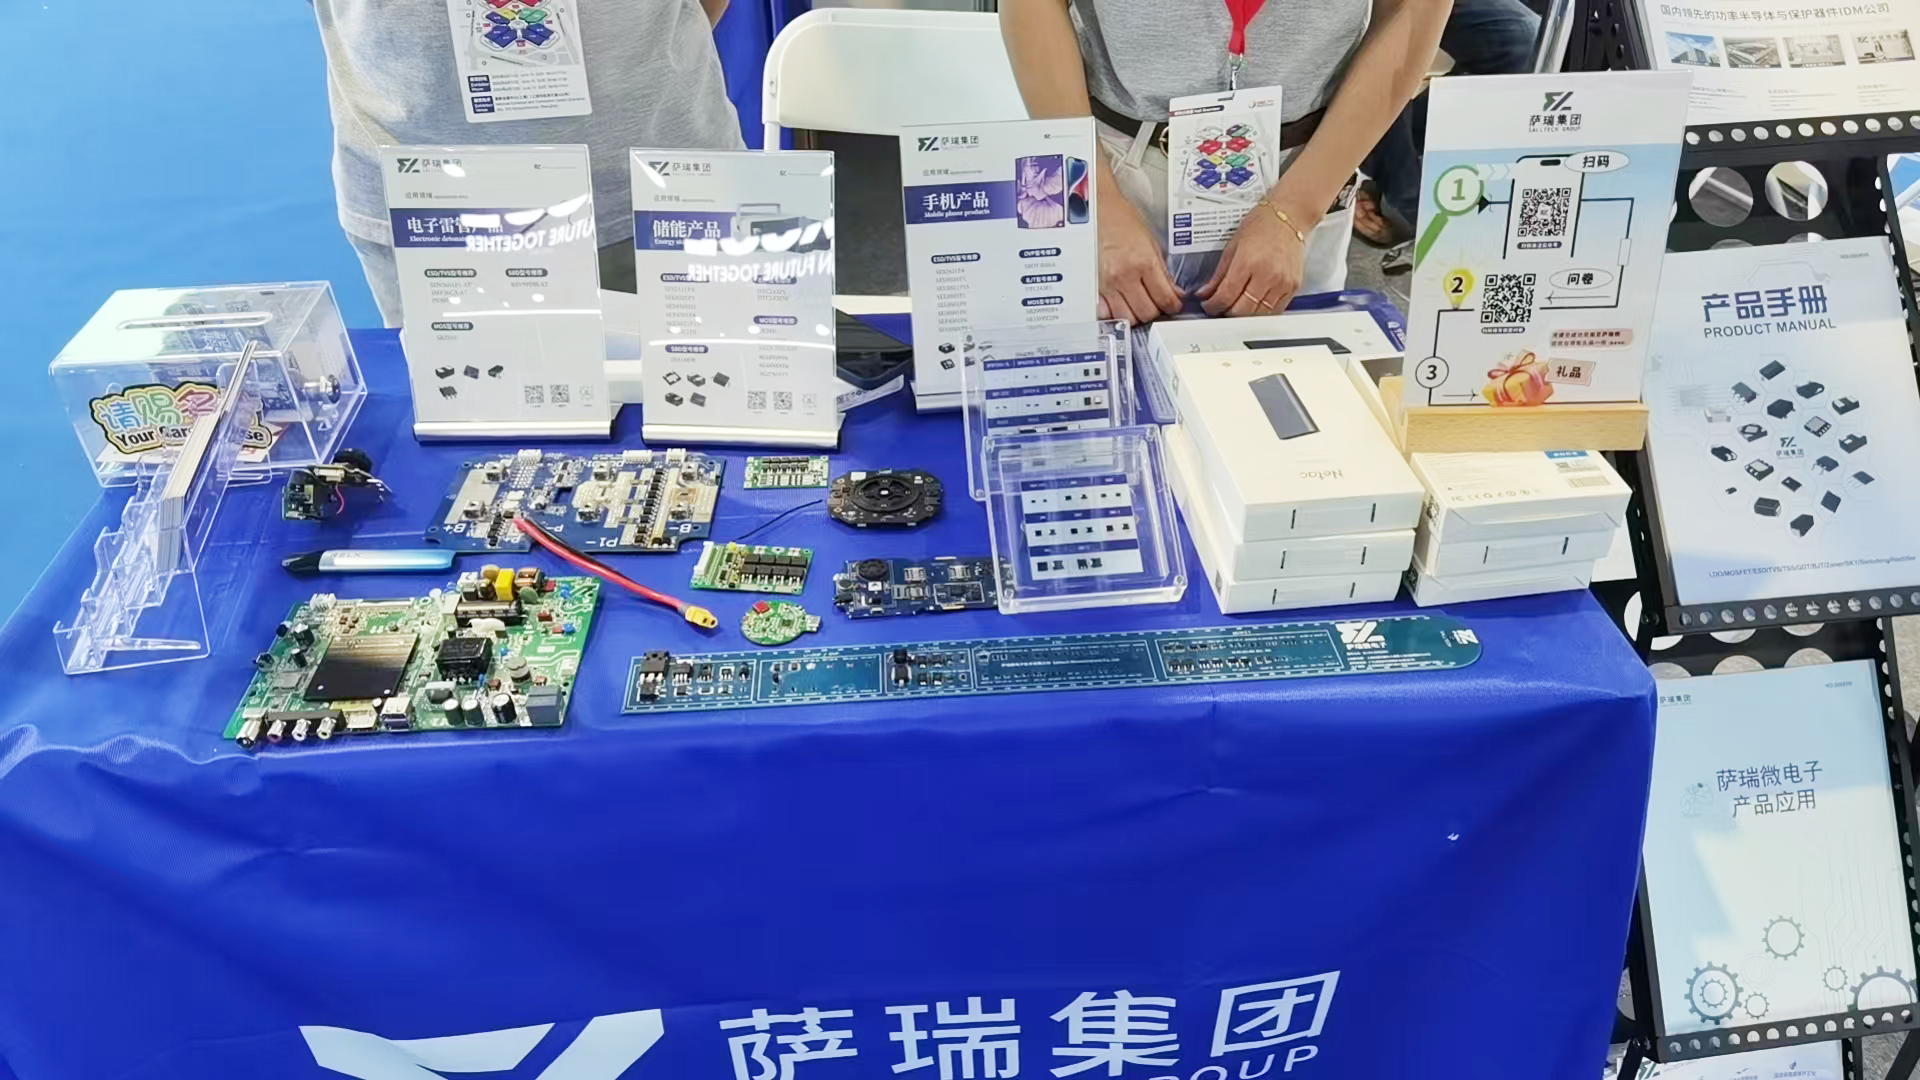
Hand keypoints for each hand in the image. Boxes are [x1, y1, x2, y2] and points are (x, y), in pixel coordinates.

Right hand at [1096, 190, 1181, 324]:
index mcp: (1143, 262)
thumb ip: (1162, 270)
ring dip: (1135, 315)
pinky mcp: (1093, 287)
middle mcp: (1124, 276)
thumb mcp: (1150, 242)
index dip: (1173, 306)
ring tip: (1138, 305)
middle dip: (1156, 312)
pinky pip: (1105, 313)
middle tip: (1156, 304)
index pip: (1165, 298)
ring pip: (1127, 317)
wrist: (1094, 211)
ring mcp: (1107, 284)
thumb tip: (1173, 291)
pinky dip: (1114, 313)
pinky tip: (1119, 304)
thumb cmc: (1121, 220)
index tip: (1174, 305)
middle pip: (1147, 313)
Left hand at [1197, 192, 1314, 316]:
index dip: (1212, 306)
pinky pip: (1275, 310)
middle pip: (1241, 311)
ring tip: (1236, 306)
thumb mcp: (1232, 246)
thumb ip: (1218, 275)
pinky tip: (1254, 305)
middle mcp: (1267, 274)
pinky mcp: (1294, 287)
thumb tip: (1206, 293)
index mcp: (1248, 262)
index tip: (1209, 305)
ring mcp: (1282, 282)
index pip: (1225, 296)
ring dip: (1244, 315)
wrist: (1289, 215)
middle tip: (1220, 308)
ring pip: (1258, 315)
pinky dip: (1262, 312)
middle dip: (1226, 313)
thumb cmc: (1261, 225)